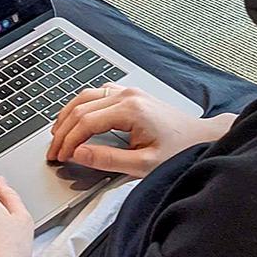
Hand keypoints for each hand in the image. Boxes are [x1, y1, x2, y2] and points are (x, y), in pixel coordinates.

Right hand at [47, 84, 235, 177]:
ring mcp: (129, 92)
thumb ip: (108, 160)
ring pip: (86, 96)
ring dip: (68, 115)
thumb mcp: (143, 165)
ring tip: (58, 136)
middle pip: (81, 107)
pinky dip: (82, 107)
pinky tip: (77, 120)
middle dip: (63, 130)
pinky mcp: (132, 95)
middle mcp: (127, 95)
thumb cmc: (180, 151)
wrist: (203, 138)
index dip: (68, 141)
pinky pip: (98, 94)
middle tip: (54, 151)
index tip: (59, 158)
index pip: (85, 122)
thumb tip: (78, 154)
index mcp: (130, 110)